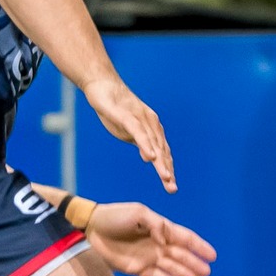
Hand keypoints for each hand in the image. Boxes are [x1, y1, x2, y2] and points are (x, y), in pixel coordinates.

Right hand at [82, 77, 174, 191]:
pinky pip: (139, 133)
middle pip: (161, 150)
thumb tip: (151, 158)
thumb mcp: (129, 132)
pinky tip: (150, 158)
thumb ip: (141, 143)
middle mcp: (151, 124)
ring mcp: (140, 120)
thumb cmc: (116, 109)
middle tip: (172, 189)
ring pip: (153, 143)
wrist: (103, 86)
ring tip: (166, 178)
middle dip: (167, 170)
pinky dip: (146, 145)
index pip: (162, 152)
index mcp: (152, 129)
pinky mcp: (127, 116)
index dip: (167, 169)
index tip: (171, 187)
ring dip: (160, 162)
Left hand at [84, 203, 216, 275]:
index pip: (185, 238)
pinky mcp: (136, 269)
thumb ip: (155, 224)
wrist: (91, 228)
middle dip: (195, 263)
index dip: (199, 246)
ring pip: (171, 267)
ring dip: (184, 273)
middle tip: (207, 273)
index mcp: (160, 228)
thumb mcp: (138, 213)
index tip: (213, 256)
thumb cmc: (115, 216)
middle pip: (181, 256)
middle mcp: (157, 244)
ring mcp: (148, 257)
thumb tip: (165, 239)